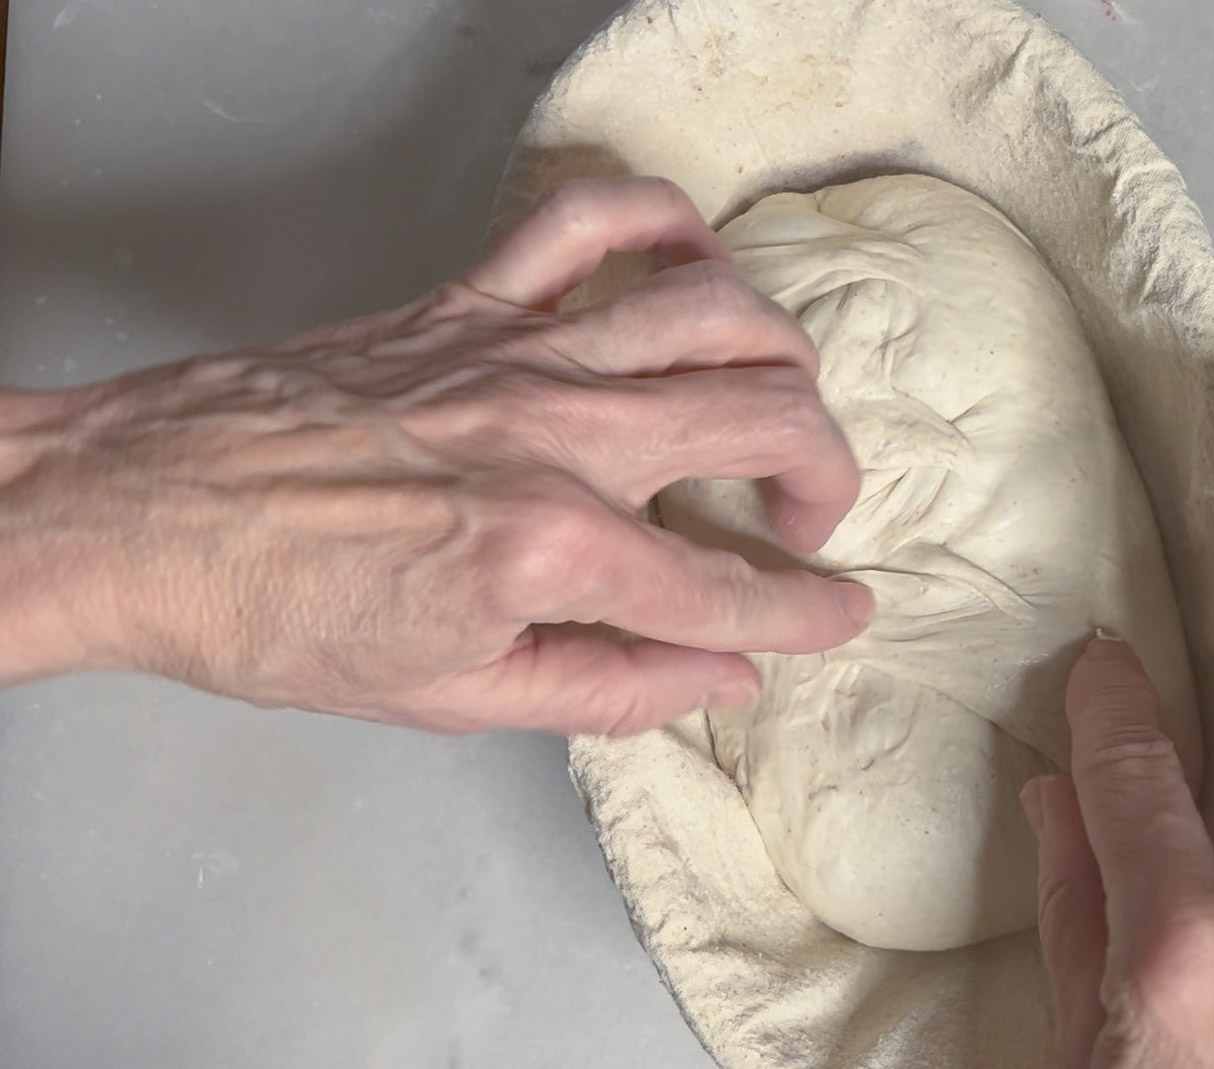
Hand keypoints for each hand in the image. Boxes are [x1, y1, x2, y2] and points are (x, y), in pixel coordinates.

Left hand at [0, 178, 873, 733]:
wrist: (136, 517)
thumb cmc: (273, 615)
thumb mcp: (451, 697)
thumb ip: (609, 688)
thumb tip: (720, 677)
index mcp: (552, 551)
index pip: (728, 587)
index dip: (807, 610)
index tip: (843, 613)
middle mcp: (555, 435)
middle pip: (765, 419)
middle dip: (826, 476)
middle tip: (807, 519)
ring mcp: (516, 350)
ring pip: (714, 312)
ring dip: (780, 357)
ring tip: (777, 403)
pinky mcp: (469, 298)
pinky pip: (591, 218)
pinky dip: (664, 221)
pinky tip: (691, 265)